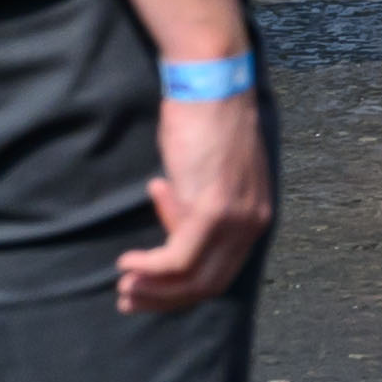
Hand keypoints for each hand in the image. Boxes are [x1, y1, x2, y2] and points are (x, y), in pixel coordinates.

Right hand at [119, 81, 272, 311]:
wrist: (211, 83)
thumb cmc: (204, 122)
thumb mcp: (204, 173)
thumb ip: (193, 204)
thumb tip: (170, 220)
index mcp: (256, 215)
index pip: (221, 271)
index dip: (182, 287)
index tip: (149, 287)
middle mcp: (254, 222)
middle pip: (209, 284)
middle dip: (165, 297)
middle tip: (129, 297)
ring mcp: (235, 218)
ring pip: (192, 278)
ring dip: (153, 288)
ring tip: (125, 285)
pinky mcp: (213, 209)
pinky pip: (178, 258)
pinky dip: (150, 267)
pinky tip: (128, 262)